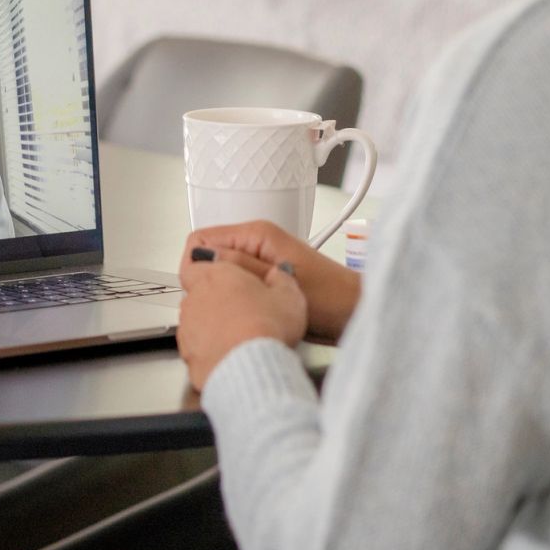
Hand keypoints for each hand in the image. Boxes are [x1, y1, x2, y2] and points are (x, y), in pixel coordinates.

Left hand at [177, 257, 306, 390]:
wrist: (250, 367)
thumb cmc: (265, 328)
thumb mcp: (289, 295)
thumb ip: (282, 279)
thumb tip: (280, 274)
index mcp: (217, 275)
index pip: (198, 264)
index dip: (212, 272)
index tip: (229, 279)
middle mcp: (196, 298)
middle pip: (197, 293)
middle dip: (213, 299)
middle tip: (239, 308)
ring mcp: (188, 327)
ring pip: (194, 321)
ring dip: (210, 325)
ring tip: (237, 335)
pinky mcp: (188, 354)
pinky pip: (195, 348)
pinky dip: (209, 350)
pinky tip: (229, 355)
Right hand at [181, 220, 361, 342]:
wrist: (354, 314)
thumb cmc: (329, 298)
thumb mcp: (277, 281)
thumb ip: (239, 267)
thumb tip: (202, 259)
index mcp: (256, 234)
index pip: (200, 239)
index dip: (195, 266)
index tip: (203, 290)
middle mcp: (255, 244)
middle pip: (207, 258)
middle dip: (207, 282)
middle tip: (225, 304)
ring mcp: (258, 262)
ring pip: (219, 274)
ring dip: (222, 293)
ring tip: (240, 311)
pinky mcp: (263, 280)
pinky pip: (234, 286)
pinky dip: (234, 301)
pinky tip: (247, 315)